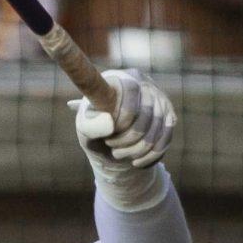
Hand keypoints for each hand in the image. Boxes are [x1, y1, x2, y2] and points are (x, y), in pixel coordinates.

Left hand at [70, 67, 175, 189]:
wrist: (127, 115)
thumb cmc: (104, 110)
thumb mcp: (93, 107)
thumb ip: (86, 106)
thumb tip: (71, 104)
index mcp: (130, 78)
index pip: (131, 95)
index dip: (121, 119)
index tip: (107, 137)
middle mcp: (150, 88)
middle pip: (145, 118)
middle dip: (127, 140)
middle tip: (111, 147)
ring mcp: (164, 102)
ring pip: (155, 132)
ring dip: (137, 150)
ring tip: (119, 156)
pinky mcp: (171, 118)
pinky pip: (165, 140)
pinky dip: (151, 156)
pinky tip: (136, 164)